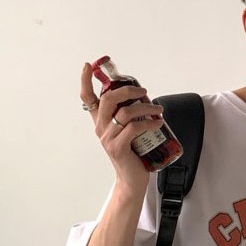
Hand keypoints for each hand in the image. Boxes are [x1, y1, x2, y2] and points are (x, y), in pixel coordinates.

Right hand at [80, 63, 161, 194]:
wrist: (132, 180)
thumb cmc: (133, 155)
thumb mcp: (128, 132)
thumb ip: (129, 117)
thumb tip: (144, 99)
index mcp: (100, 122)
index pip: (87, 98)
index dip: (85, 80)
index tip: (87, 65)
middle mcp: (101, 128)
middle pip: (108, 99)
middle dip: (128, 90)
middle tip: (143, 91)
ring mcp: (108, 138)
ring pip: (126, 112)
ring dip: (146, 108)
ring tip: (159, 110)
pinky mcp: (118, 147)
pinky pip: (135, 128)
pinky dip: (150, 123)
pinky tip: (159, 123)